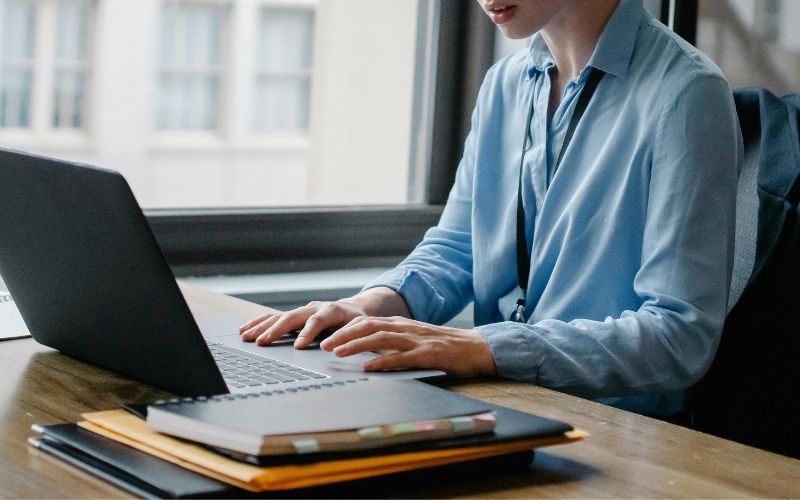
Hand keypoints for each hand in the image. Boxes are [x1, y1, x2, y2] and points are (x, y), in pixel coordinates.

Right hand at [239, 300, 366, 347]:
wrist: (353, 310)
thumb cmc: (358, 323)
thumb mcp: (361, 329)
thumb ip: (354, 338)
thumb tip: (347, 350)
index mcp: (332, 311)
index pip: (317, 321)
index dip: (308, 333)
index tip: (299, 347)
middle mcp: (313, 308)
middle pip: (292, 317)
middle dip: (276, 330)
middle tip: (262, 342)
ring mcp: (302, 310)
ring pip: (279, 316)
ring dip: (262, 327)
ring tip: (246, 337)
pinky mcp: (294, 314)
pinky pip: (273, 316)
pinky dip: (259, 323)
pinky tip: (245, 329)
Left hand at [319, 316, 496, 377]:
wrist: (474, 347)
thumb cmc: (442, 346)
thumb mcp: (413, 339)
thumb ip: (392, 343)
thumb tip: (365, 352)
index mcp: (400, 324)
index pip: (366, 321)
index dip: (344, 329)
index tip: (326, 338)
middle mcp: (405, 328)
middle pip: (368, 326)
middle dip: (343, 335)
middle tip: (323, 346)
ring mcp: (416, 340)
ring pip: (380, 338)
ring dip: (356, 345)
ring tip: (338, 354)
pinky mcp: (428, 354)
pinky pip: (401, 357)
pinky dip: (383, 362)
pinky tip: (369, 368)